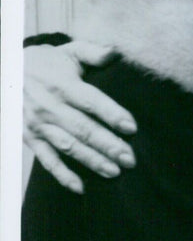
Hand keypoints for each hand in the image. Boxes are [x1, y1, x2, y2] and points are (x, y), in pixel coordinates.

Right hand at [23, 41, 136, 192]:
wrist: (6, 72)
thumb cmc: (46, 63)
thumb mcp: (68, 52)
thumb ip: (93, 52)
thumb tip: (116, 52)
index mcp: (62, 84)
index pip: (91, 101)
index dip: (112, 114)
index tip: (131, 127)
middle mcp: (49, 106)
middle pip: (83, 129)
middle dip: (108, 145)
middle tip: (130, 159)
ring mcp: (39, 125)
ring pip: (68, 147)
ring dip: (92, 161)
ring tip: (115, 172)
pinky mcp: (30, 138)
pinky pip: (47, 160)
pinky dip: (62, 175)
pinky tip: (81, 187)